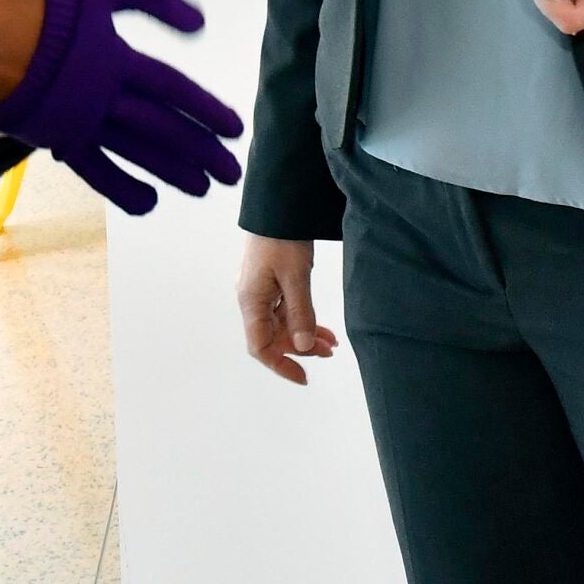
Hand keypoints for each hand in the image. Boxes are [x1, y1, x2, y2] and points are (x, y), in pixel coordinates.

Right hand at [0, 0, 245, 214]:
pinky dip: (120, 187)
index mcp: (115, 59)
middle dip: (199, 150)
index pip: (172, 89)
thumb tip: (198, 19)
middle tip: (231, 173)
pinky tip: (147, 204)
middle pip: (161, 128)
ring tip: (202, 189)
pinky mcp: (54, 137)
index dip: (205, 109)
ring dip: (170, 171)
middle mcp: (103, 97)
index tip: (234, 129)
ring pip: (134, 151)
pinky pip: (92, 169)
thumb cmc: (30, 7)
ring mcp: (78, 121)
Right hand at [238, 237, 337, 384]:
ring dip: (305, 335)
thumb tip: (302, 346)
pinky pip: (286, 311)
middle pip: (273, 338)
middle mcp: (253, 300)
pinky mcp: (272, 283)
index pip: (260, 347)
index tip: (304, 376)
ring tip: (332, 343)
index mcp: (251, 302)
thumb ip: (300, 313)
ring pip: (282, 325)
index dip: (281, 365)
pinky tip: (323, 328)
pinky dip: (304, 320)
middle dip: (300, 350)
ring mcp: (262, 292)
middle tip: (329, 353)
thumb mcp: (295, 277)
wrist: (278, 207)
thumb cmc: (281, 238)